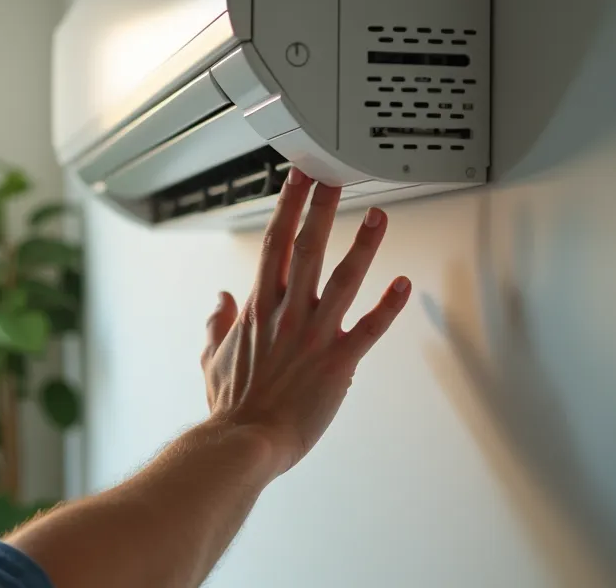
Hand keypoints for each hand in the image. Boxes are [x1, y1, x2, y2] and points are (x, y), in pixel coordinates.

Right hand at [200, 169, 410, 475]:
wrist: (245, 440)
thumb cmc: (231, 407)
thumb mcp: (212, 359)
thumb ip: (216, 324)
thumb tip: (220, 299)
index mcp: (258, 309)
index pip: (274, 244)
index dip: (288, 206)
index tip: (298, 178)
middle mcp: (287, 313)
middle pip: (306, 247)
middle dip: (322, 207)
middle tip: (335, 175)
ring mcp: (314, 335)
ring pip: (343, 278)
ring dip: (362, 245)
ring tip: (379, 215)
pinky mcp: (338, 361)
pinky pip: (369, 328)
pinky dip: (388, 306)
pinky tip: (403, 284)